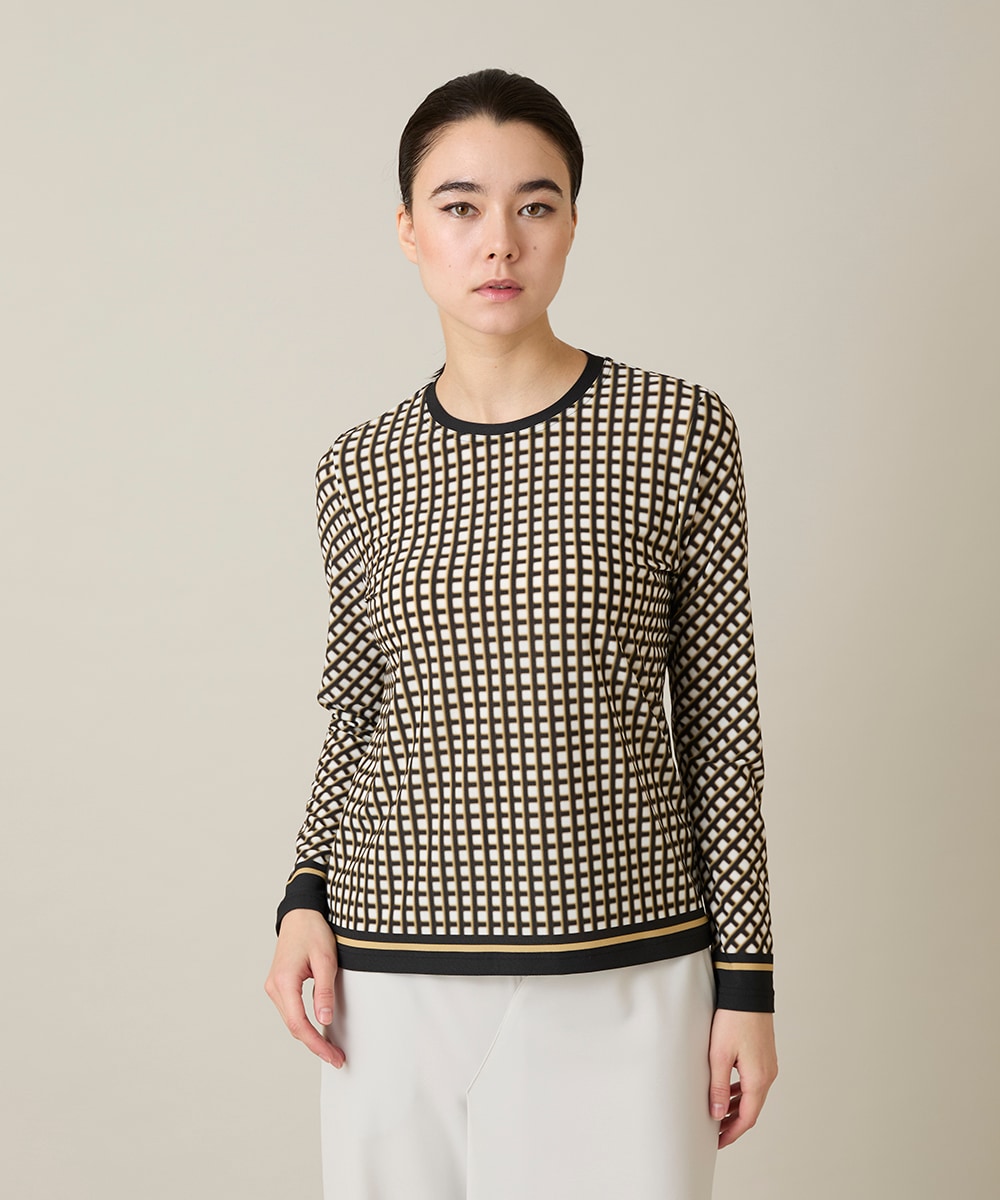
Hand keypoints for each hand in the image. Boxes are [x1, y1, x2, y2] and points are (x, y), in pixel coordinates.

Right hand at [264, 909, 344, 1067]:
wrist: (300, 913)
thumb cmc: (313, 931)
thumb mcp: (326, 959)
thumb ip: (324, 991)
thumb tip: (324, 1020)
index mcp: (284, 981)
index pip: (298, 1023)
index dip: (315, 1043)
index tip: (332, 1056)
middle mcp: (274, 987)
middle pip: (293, 1026)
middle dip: (315, 1044)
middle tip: (337, 1057)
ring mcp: (275, 987)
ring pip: (291, 1020)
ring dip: (310, 1036)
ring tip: (331, 1049)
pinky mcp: (280, 985)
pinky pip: (291, 1011)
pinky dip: (304, 1023)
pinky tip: (318, 1031)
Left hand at [708, 1009, 776, 1147]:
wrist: (748, 991)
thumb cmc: (733, 1019)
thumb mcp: (719, 1055)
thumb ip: (718, 1087)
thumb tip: (717, 1115)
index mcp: (758, 1079)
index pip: (747, 1118)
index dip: (731, 1132)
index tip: (717, 1141)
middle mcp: (768, 1074)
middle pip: (751, 1109)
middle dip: (733, 1122)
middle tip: (715, 1132)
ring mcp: (768, 1065)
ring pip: (753, 1095)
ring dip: (737, 1106)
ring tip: (718, 1113)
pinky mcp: (764, 1055)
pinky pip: (753, 1081)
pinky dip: (741, 1091)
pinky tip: (728, 1089)